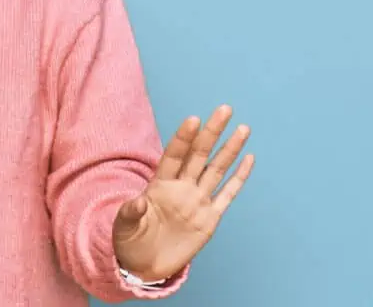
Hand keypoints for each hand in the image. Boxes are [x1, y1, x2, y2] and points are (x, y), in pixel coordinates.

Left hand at [112, 104, 253, 281]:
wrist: (143, 264)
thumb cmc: (129, 240)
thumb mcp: (124, 227)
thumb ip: (130, 213)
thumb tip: (137, 202)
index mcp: (159, 185)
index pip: (174, 156)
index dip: (183, 139)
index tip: (193, 120)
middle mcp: (181, 188)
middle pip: (199, 155)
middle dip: (211, 133)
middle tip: (224, 109)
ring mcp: (197, 202)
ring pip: (216, 170)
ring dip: (230, 150)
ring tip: (242, 128)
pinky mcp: (209, 219)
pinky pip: (228, 195)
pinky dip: (239, 178)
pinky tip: (249, 158)